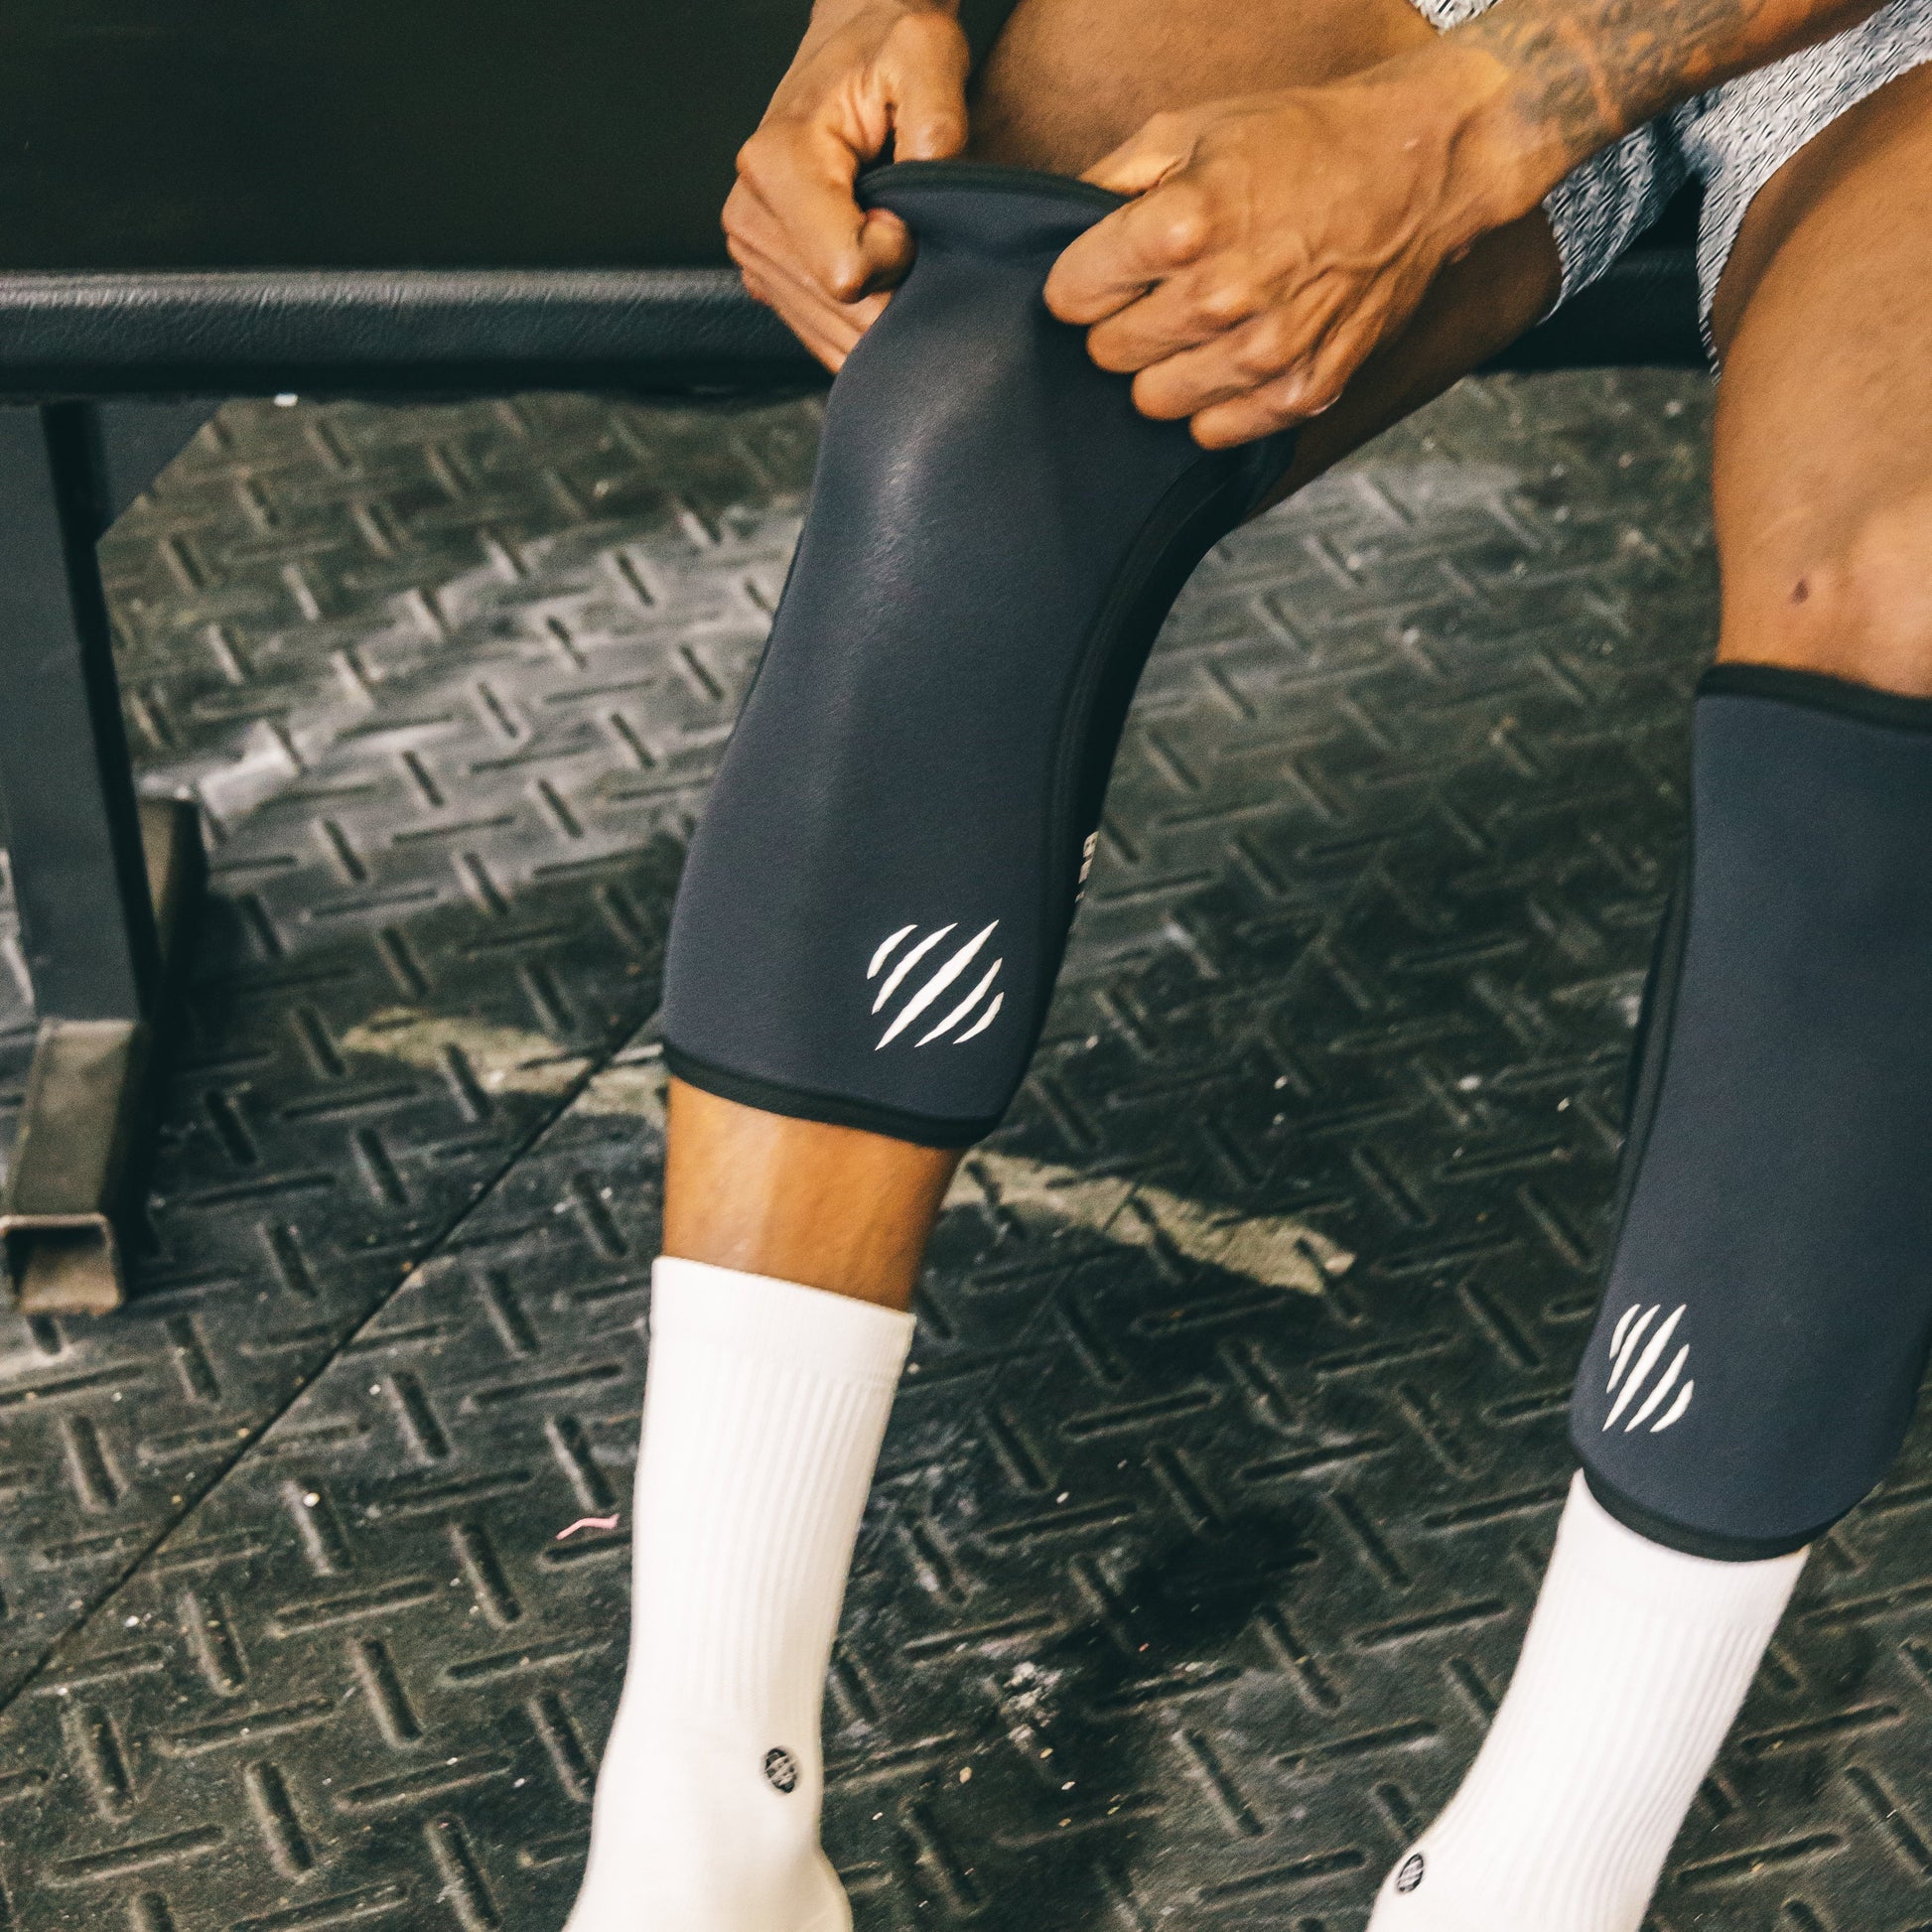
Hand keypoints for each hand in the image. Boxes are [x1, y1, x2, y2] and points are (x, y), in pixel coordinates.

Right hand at [725, 2, 971, 369]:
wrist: (855, 49)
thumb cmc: (891, 52)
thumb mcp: (928, 54)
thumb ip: (937, 124)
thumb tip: (930, 204)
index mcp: (776, 164)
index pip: (849, 274)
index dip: (900, 253)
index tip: (908, 209)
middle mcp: (751, 217)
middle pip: (847, 317)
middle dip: (896, 290)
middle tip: (908, 226)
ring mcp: (753, 255)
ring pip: (839, 338)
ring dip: (882, 306)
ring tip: (889, 239)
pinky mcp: (767, 280)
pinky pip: (827, 337)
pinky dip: (863, 320)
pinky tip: (875, 268)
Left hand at [1043, 53, 1527, 446]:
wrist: (1419, 165)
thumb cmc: (1303, 141)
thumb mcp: (1191, 127)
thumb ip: (1109, 181)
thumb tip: (1057, 227)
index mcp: (1183, 225)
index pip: (1070, 297)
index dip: (1084, 280)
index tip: (1111, 268)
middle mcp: (1222, 297)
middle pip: (1109, 354)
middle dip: (1123, 323)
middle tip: (1162, 291)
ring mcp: (1266, 351)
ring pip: (1154, 401)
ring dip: (1166, 367)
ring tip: (1201, 323)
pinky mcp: (1304, 389)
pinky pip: (1216, 432)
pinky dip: (1215, 403)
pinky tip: (1233, 357)